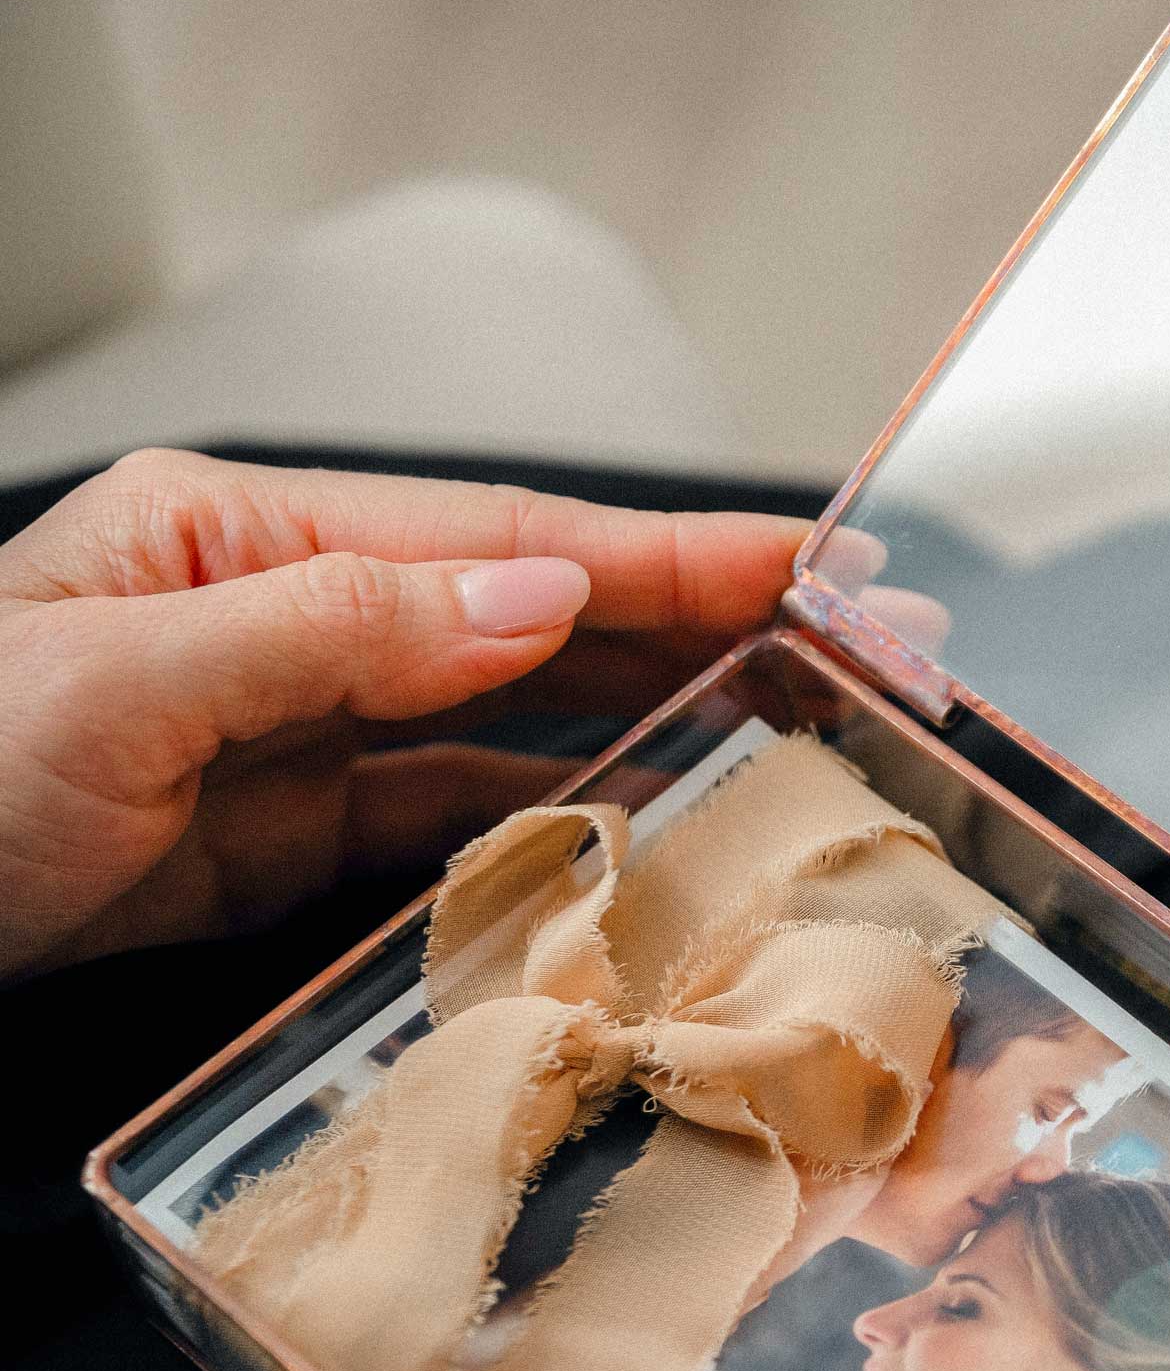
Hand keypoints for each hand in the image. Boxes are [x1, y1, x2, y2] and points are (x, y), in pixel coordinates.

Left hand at [0, 448, 808, 981]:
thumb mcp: (115, 685)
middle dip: (701, 624)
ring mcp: (295, 726)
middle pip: (536, 613)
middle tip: (853, 646)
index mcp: (249, 537)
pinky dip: (553, 815)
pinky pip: (451, 814)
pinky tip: (642, 821)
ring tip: (792, 726)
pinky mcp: (283, 833)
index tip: (808, 562)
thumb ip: (335, 633)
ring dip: (653, 716)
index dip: (668, 554)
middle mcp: (293, 617)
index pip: (503, 540)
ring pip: (512, 713)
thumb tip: (537, 595)